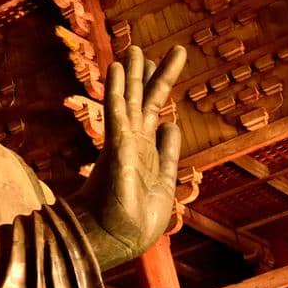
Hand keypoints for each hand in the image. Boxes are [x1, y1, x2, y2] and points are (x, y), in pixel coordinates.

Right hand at [82, 45, 185, 268]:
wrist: (117, 239)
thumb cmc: (137, 219)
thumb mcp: (165, 182)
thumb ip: (168, 153)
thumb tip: (172, 123)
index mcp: (145, 151)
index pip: (151, 112)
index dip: (156, 90)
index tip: (158, 68)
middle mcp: (132, 142)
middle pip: (140, 100)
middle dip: (144, 74)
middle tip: (142, 48)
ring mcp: (123, 142)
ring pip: (129, 99)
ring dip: (132, 73)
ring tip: (134, 48)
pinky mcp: (117, 146)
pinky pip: (116, 111)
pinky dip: (116, 89)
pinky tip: (116, 68)